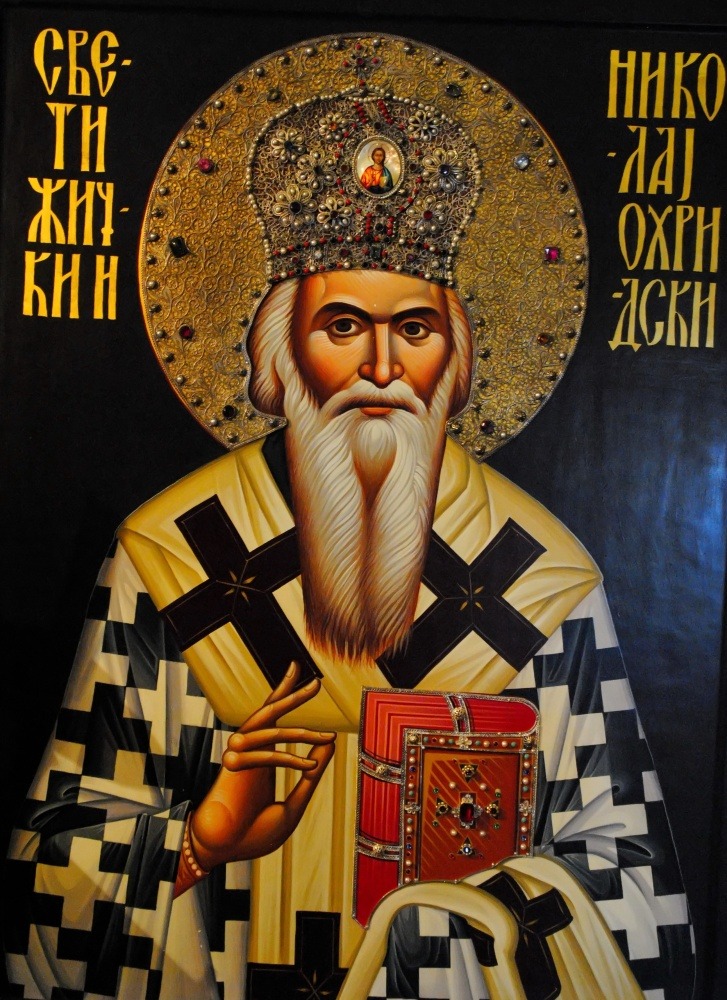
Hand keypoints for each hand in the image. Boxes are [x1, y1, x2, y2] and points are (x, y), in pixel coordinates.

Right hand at [189, 662, 335, 870]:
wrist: (222, 854)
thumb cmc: (252, 834)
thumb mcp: (293, 805)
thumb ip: (312, 774)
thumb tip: (330, 743)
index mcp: (262, 756)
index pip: (274, 718)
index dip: (285, 694)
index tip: (302, 678)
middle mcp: (249, 751)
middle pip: (269, 712)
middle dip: (292, 695)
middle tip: (316, 684)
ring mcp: (239, 755)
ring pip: (270, 730)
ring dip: (301, 733)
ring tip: (328, 736)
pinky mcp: (232, 766)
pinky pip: (264, 755)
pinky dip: (289, 760)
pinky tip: (309, 767)